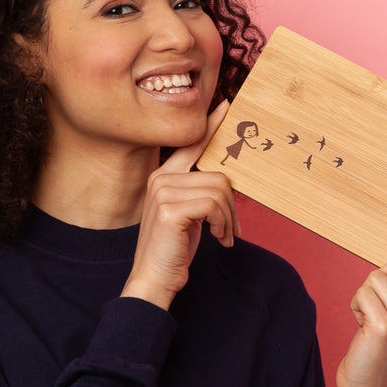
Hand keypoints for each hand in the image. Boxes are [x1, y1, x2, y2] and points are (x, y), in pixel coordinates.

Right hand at [120, 103, 240, 309]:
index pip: (189, 144)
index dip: (210, 126)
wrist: (154, 279)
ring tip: (224, 237)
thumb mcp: (189, 215)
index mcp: (163, 176)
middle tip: (231, 230)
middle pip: (218, 175)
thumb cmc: (174, 250)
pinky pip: (214, 205)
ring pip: (219, 190)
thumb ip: (199, 193)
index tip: (227, 107)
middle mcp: (160, 178)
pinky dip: (223, 224)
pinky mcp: (170, 208)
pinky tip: (218, 239)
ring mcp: (163, 192)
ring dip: (229, 218)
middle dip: (232, 206)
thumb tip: (226, 180)